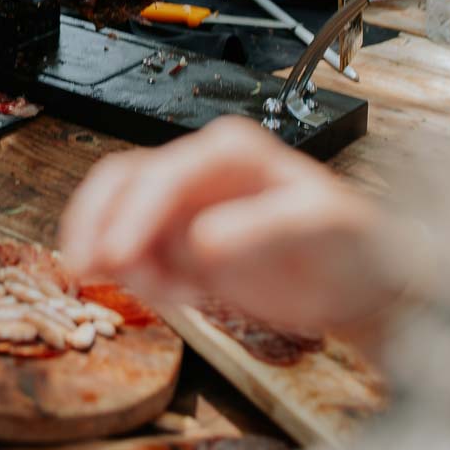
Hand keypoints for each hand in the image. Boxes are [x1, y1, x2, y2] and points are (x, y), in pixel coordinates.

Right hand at [60, 116, 389, 345]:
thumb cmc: (351, 245)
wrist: (362, 285)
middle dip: (98, 227)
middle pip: (122, 185)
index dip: (133, 215)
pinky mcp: (179, 242)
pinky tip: (171, 297)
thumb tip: (200, 240)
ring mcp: (185, 206)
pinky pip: (134, 252)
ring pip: (117, 217)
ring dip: (112, 254)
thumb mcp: (318, 229)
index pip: (163, 176)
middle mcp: (199, 170)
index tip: (118, 257)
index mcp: (231, 152)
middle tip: (88, 272)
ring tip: (151, 293)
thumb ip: (260, 230)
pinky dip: (133, 275)